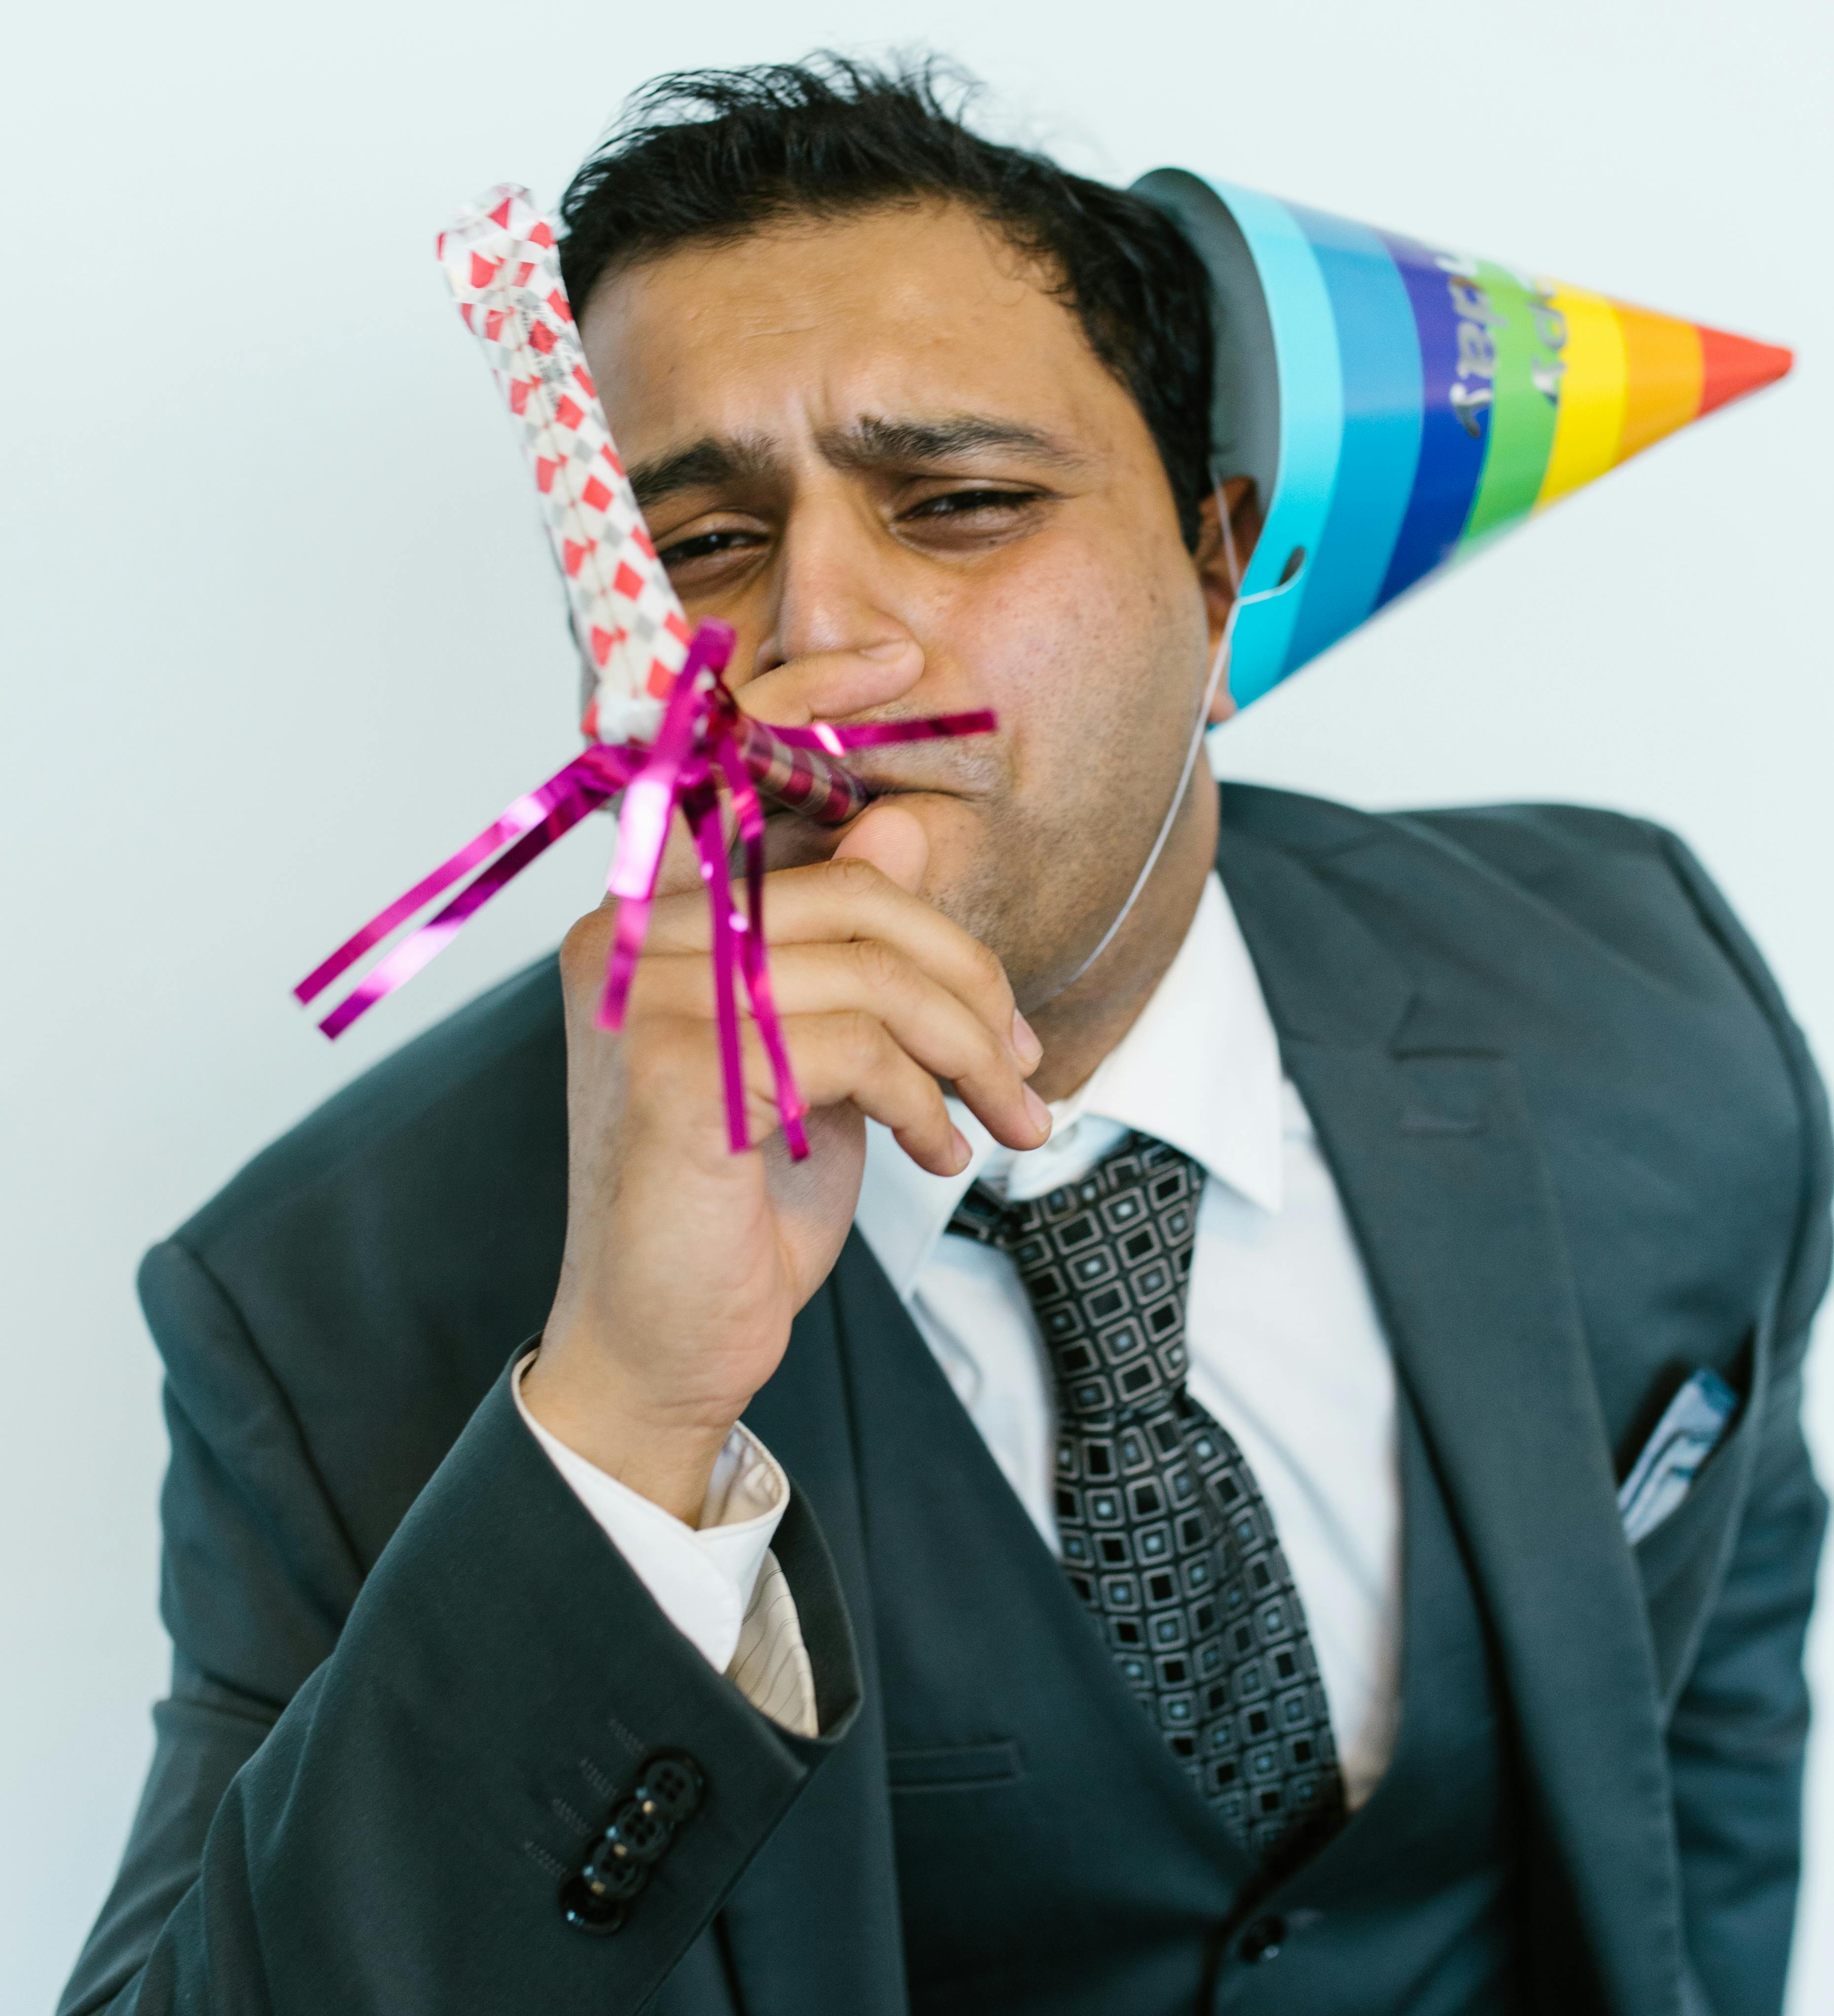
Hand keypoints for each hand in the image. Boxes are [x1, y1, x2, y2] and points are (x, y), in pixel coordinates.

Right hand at [521, 640, 1048, 1521]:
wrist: (665, 1348)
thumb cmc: (737, 1205)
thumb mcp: (820, 1062)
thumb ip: (848, 950)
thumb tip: (904, 832)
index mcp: (652, 918)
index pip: (726, 767)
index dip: (813, 701)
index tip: (908, 667)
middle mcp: (626, 938)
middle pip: (852, 894)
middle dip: (970, 979)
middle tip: (1026, 1067)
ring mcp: (640, 1000)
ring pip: (869, 969)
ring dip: (971, 1053)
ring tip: (1006, 1122)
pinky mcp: (674, 1074)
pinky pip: (850, 1044)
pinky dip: (924, 1101)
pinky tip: (938, 1156)